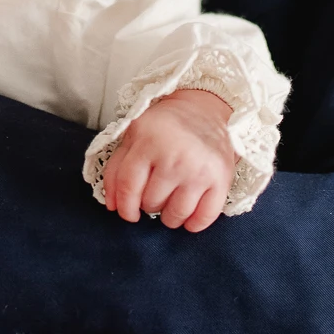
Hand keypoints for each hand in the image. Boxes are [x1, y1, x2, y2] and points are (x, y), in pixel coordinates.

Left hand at [100, 89, 237, 231]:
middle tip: (155, 194)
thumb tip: (112, 205)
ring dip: (169, 217)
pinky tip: (189, 215)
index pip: (128, 186)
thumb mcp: (134, 135)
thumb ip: (117, 167)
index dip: (125, 206)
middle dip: (149, 205)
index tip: (128, 214)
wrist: (205, 109)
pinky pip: (204, 218)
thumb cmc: (164, 126)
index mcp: (147, 141)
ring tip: (171, 204)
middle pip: (151, 202)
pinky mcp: (221, 179)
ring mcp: (199, 170)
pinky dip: (193, 224)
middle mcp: (174, 156)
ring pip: (175, 214)